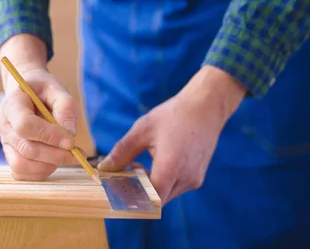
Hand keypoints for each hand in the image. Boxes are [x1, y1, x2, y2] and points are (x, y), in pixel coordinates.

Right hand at [0, 34, 80, 180]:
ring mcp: (4, 141)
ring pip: (21, 164)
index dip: (49, 136)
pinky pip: (21, 172)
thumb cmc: (42, 89)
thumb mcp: (57, 88)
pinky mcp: (10, 153)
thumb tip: (70, 133)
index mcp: (12, 104)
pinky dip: (41, 172)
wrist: (25, 92)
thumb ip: (65, 107)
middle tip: (77, 153)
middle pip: (25, 148)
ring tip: (65, 156)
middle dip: (55, 155)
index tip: (71, 141)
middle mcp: (4, 125)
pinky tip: (54, 160)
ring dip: (48, 165)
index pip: (25, 125)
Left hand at [97, 66, 245, 204]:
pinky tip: (154, 162)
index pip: (150, 199)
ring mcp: (194, 180)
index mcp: (171, 167)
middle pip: (156, 200)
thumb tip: (103, 167)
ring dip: (149, 186)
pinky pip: (174, 188)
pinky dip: (161, 182)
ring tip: (139, 164)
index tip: (117, 185)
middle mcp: (186, 179)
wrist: (206, 107)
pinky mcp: (197, 177)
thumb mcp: (142, 130)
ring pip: (165, 195)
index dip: (131, 197)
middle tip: (124, 173)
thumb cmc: (173, 115)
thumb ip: (122, 152)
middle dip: (137, 191)